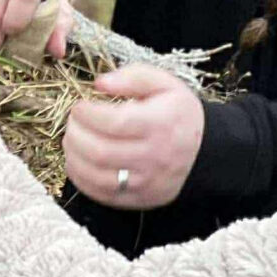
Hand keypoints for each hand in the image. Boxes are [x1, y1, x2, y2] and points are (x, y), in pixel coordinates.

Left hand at [64, 65, 204, 208]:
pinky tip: (77, 161)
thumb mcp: (165, 85)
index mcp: (161, 124)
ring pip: (96, 175)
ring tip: (72, 140)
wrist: (203, 153)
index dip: (88, 114)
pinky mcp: (138, 199)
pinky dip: (80, 177)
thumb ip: (134, 77)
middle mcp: (154, 157)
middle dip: (76, 134)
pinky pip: (100, 194)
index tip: (79, 106)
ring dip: (74, 156)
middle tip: (73, 123)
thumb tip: (100, 83)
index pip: (115, 123)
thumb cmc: (176, 114)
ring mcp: (146, 182)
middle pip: (100, 151)